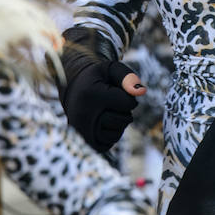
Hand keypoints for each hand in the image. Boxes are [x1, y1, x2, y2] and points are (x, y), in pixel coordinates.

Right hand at [59, 28, 145, 151]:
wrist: (72, 90)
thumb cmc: (96, 79)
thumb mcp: (111, 70)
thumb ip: (127, 77)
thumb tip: (142, 91)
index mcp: (92, 95)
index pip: (129, 103)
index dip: (129, 97)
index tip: (117, 91)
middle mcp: (84, 115)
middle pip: (124, 120)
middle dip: (125, 111)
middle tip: (113, 102)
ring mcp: (81, 131)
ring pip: (116, 134)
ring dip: (119, 124)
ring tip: (107, 111)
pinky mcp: (82, 141)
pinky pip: (107, 144)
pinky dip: (110, 135)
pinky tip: (103, 123)